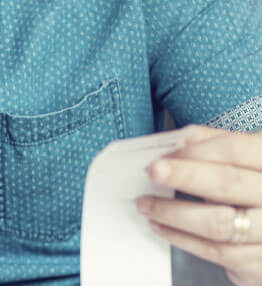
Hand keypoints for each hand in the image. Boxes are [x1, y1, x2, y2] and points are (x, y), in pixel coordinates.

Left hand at [135, 125, 261, 285]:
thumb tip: (176, 142)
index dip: (195, 152)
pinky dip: (185, 241)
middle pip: (228, 185)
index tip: (163, 154)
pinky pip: (220, 254)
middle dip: (184, 177)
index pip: (233, 150)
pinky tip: (164, 229)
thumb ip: (214, 142)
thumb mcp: (246, 153)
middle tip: (151, 173)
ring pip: (220, 224)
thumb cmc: (255, 181)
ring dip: (174, 215)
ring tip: (146, 205)